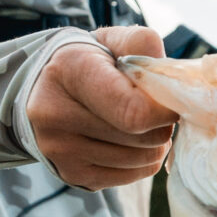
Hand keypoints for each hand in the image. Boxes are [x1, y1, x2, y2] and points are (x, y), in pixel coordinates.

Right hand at [29, 25, 173, 188]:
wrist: (44, 89)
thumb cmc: (89, 62)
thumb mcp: (112, 40)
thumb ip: (144, 46)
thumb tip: (172, 82)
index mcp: (69, 70)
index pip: (134, 111)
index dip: (165, 110)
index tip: (171, 101)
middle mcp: (55, 113)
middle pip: (144, 138)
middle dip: (162, 124)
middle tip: (152, 108)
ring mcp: (59, 149)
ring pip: (143, 159)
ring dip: (154, 144)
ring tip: (139, 123)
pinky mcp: (71, 173)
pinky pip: (132, 176)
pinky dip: (141, 161)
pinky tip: (128, 141)